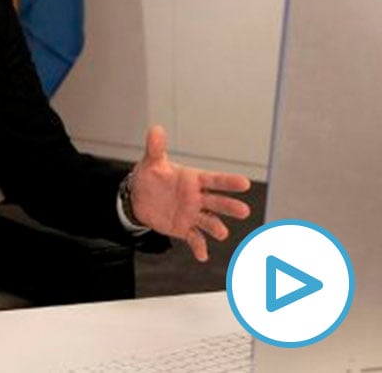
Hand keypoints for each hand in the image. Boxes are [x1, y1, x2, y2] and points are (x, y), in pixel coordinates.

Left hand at [129, 126, 251, 261]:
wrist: (140, 198)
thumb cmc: (151, 177)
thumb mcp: (151, 163)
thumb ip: (155, 149)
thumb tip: (155, 129)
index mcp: (193, 180)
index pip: (213, 180)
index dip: (228, 182)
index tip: (244, 183)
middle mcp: (198, 198)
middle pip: (217, 202)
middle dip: (230, 206)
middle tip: (244, 211)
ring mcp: (193, 214)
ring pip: (209, 221)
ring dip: (216, 227)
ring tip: (221, 233)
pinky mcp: (184, 228)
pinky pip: (194, 238)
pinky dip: (199, 246)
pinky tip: (202, 256)